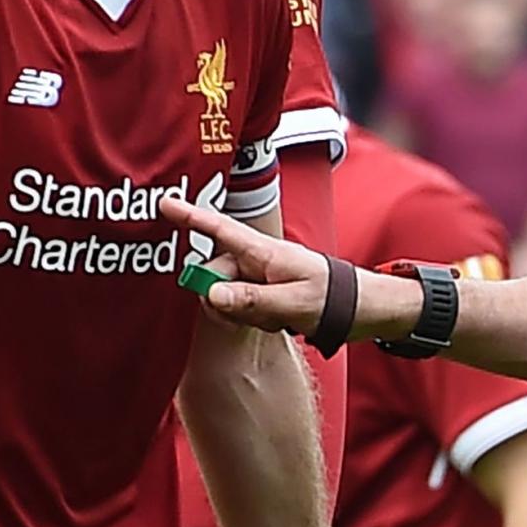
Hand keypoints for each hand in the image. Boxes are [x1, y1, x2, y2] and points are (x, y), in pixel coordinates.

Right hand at [160, 196, 392, 340]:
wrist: (362, 311)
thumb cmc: (332, 299)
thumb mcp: (292, 303)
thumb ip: (251, 300)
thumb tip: (211, 294)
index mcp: (264, 252)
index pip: (220, 229)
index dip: (190, 216)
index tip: (164, 201)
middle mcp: (259, 260)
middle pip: (217, 272)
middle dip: (222, 296)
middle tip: (249, 316)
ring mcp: (262, 277)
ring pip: (228, 294)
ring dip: (244, 313)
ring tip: (276, 320)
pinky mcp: (266, 294)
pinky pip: (242, 307)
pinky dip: (254, 319)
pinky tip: (278, 324)